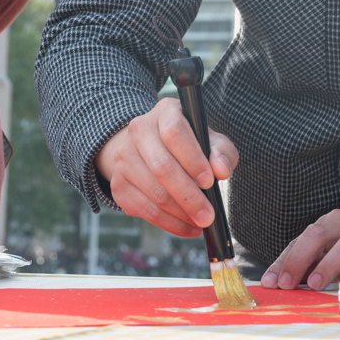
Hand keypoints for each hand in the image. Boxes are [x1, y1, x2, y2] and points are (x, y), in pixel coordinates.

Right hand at [95, 97, 237, 237]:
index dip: (193, 159)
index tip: (209, 181)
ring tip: (200, 222)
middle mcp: (139, 130)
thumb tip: (221, 169)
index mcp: (165, 112)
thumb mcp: (210, 140)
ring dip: (180, 213)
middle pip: (161, 166)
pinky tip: (186, 227)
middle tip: (207, 215)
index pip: (174, 132)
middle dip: (189, 196)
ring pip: (153, 192)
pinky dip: (169, 223)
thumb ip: (222, 151)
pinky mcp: (118, 183)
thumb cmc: (188, 145)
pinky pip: (145, 209)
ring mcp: (124, 157)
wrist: (150, 149)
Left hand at [262, 209, 339, 290]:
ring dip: (328, 264)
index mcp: (329, 223)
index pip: (300, 240)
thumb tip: (283, 283)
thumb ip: (312, 265)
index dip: (283, 261)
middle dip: (299, 259)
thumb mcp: (332, 254)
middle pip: (318, 234)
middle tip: (287, 283)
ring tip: (314, 284)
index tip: (270, 282)